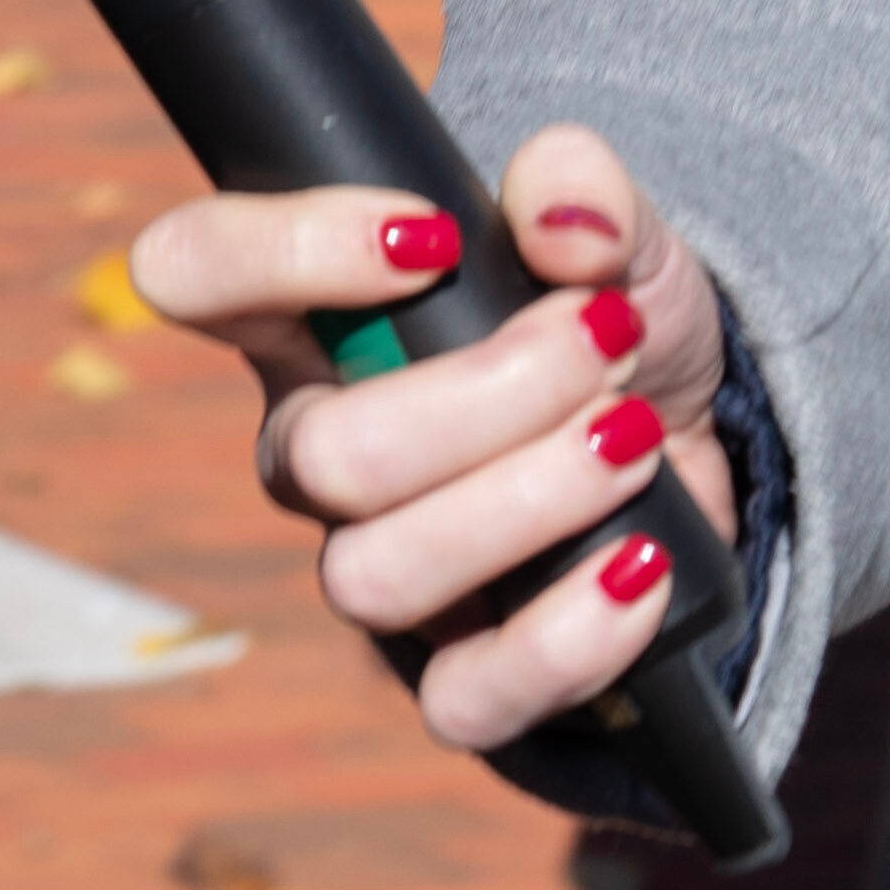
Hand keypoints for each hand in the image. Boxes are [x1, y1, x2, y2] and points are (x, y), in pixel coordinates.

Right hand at [130, 127, 735, 757]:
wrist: (699, 443)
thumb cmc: (613, 320)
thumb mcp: (619, 235)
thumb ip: (586, 191)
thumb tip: (561, 212)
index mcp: (303, 327)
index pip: (191, 272)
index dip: (282, 253)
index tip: (430, 237)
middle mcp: (312, 452)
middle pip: (320, 457)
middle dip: (492, 395)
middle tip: (606, 343)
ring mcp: (377, 565)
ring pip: (373, 577)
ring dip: (529, 502)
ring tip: (633, 441)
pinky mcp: (461, 667)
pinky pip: (462, 698)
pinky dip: (561, 638)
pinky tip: (637, 566)